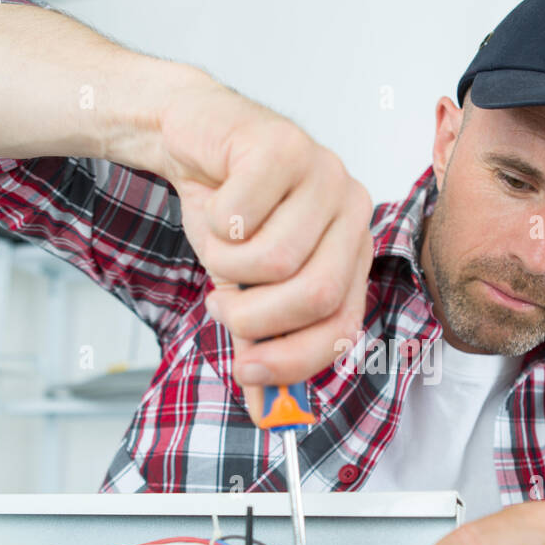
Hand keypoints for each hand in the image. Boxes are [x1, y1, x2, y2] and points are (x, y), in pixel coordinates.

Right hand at [157, 81, 372, 421]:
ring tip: (217, 246)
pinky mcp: (282, 145)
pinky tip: (215, 201)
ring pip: (273, 260)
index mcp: (352, 248)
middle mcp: (351, 209)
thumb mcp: (245, 286)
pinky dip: (210, 224)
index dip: (296, 359)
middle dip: (254, 317)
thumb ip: (260, 341)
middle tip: (221, 307)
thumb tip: (265, 409)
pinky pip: (240, 218)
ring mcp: (324, 171)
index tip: (249, 373)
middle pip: (314, 295)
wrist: (192, 135)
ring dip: (224, 267)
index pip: (343, 324)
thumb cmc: (229, 210)